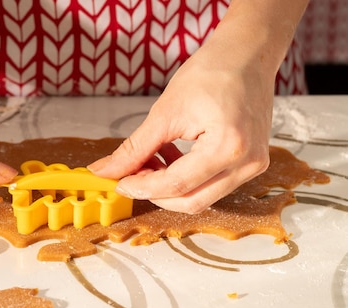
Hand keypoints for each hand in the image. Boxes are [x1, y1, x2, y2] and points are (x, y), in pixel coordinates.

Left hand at [88, 40, 273, 213]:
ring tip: (149, 160)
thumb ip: (135, 148)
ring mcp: (253, 165)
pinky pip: (212, 184)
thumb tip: (106, 170)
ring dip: (169, 186)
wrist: (248, 52)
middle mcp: (247, 163)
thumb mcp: (165, 111)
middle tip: (130, 175)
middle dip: (155, 192)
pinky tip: (170, 157)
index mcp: (228, 147)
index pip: (176, 185)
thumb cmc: (214, 70)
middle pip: (191, 202)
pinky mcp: (250, 163)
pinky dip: (186, 178)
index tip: (118, 182)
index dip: (141, 188)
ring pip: (201, 198)